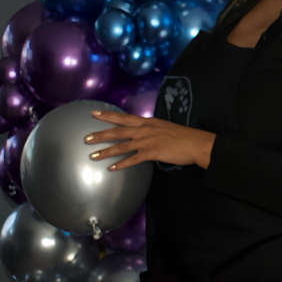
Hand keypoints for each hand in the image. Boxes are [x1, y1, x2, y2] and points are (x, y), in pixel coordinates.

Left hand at [85, 110, 215, 170]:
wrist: (195, 143)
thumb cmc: (182, 136)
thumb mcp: (164, 127)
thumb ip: (151, 129)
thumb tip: (141, 133)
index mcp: (148, 122)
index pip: (124, 118)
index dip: (109, 116)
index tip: (94, 114)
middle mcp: (145, 130)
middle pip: (118, 131)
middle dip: (101, 134)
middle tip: (86, 138)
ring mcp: (148, 141)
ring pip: (122, 146)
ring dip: (106, 151)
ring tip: (93, 156)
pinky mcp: (152, 152)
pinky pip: (133, 159)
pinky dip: (122, 164)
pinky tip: (112, 168)